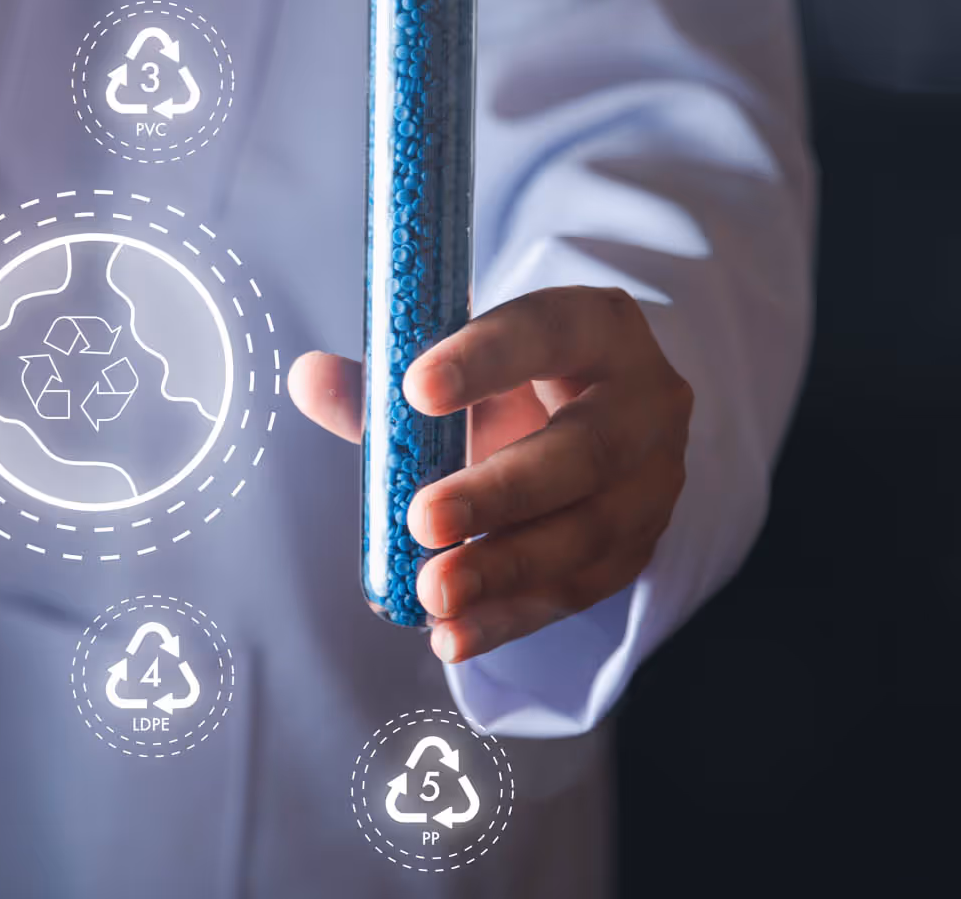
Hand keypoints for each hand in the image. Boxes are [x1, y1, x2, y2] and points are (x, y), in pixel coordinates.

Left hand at [288, 285, 692, 663]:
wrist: (590, 417)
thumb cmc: (513, 381)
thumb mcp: (459, 367)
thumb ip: (383, 382)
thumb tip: (308, 379)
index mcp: (596, 328)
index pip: (545, 332)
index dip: (483, 360)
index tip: (412, 389)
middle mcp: (643, 403)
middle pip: (582, 450)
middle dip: (498, 492)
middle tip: (422, 520)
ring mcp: (653, 481)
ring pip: (588, 531)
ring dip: (505, 569)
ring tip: (434, 593)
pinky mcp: (640, 546)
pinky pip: (579, 590)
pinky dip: (511, 617)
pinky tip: (454, 634)